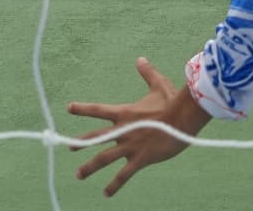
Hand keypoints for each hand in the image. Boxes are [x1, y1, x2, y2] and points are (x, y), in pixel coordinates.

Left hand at [68, 57, 207, 196]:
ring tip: (78, 175)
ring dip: (89, 167)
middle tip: (69, 147)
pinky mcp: (139, 159)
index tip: (69, 108)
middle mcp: (123, 130)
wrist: (183, 118)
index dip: (83, 109)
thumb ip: (147, 73)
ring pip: (103, 159)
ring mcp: (129, 146)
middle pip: (96, 138)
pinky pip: (123, 175)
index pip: (98, 110)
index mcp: (125, 113)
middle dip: (81, 143)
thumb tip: (140, 59)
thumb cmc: (172, 100)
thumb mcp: (159, 85)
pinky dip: (114, 185)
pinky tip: (106, 193)